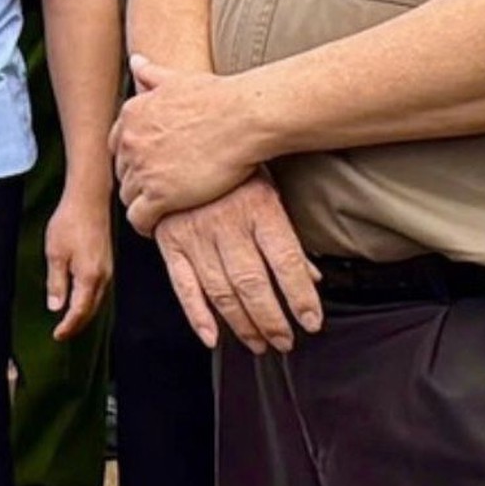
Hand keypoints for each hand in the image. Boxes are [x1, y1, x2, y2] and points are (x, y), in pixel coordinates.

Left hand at [45, 188, 112, 340]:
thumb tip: (56, 308)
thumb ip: (57, 283)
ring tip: (70, 321)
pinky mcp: (107, 260)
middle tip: (62, 334)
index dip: (68, 327)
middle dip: (77, 324)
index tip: (57, 336)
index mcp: (89, 277)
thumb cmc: (70, 222)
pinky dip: (90, 299)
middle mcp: (103, 276)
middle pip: (92, 310)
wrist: (90, 198)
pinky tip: (80, 297)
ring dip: (84, 312)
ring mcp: (108, 268)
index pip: (79, 312)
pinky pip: (100, 288)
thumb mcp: (55, 254)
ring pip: (98, 300)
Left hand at [113, 55, 262, 233]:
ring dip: (142, 203)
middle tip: (161, 188)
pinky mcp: (158, 196)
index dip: (135, 157)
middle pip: (122, 171)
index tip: (152, 165)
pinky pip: (138, 219)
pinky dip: (147, 225)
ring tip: (163, 209)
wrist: (244, 118)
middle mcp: (131, 141)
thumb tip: (136, 61)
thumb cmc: (221, 97)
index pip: (118, 144)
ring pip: (128, 196)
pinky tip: (161, 225)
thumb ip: (152, 73)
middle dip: (138, 180)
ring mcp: (143, 169)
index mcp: (132, 113)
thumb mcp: (179, 78)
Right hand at [154, 174, 322, 354]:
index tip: (312, 322)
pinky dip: (197, 315)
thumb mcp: (269, 190)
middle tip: (285, 341)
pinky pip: (183, 285)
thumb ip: (286, 237)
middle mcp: (227, 222)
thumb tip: (312, 278)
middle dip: (272, 320)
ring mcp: (196, 233)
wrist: (183, 142)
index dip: (300, 296)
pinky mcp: (171, 241)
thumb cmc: (235, 169)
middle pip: (253, 283)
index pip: (285, 260)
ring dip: (243, 324)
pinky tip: (212, 337)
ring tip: (259, 343)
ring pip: (222, 290)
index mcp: (259, 206)